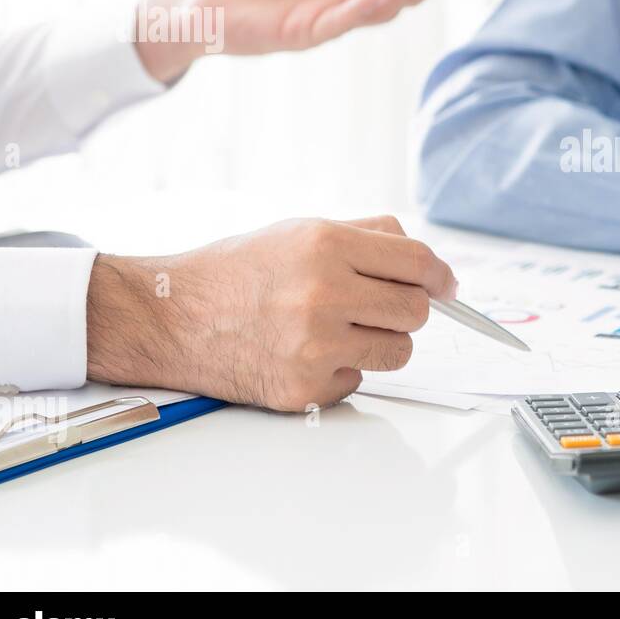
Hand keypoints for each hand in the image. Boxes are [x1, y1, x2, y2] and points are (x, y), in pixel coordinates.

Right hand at [85, 216, 456, 411]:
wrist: (172, 317)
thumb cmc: (239, 272)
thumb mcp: (301, 230)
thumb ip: (368, 236)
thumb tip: (430, 264)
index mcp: (326, 245)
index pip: (417, 262)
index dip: (441, 276)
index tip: (447, 286)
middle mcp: (323, 294)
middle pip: (416, 310)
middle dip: (408, 309)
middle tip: (380, 307)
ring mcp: (315, 346)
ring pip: (398, 351)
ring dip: (382, 342)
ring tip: (341, 329)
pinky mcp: (305, 388)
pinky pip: (359, 381)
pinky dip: (343, 370)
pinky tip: (306, 353)